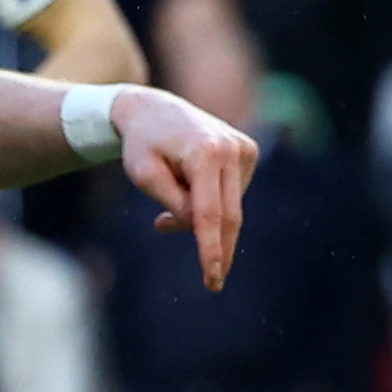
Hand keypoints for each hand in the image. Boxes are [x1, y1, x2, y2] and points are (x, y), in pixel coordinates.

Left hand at [116, 86, 254, 289]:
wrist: (153, 109)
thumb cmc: (142, 145)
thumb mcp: (144, 176)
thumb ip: (173, 203)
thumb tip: (199, 225)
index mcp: (204, 152)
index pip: (209, 213)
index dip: (211, 250)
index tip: (213, 278)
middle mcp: (230, 148)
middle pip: (228, 215)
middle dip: (218, 249)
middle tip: (212, 282)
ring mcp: (244, 148)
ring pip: (230, 207)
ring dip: (202, 218)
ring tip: (168, 205)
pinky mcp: (249, 150)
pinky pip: (233, 194)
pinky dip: (212, 202)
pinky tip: (189, 184)